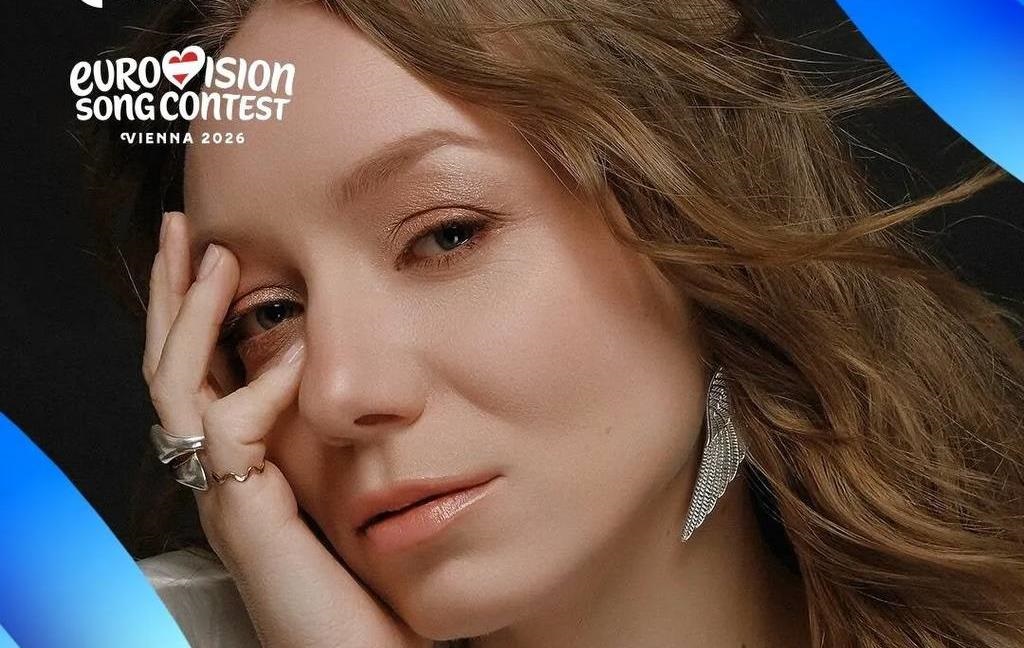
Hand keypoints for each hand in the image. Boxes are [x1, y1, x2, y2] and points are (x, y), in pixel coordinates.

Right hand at [143, 211, 430, 647]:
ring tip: (218, 258)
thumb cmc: (370, 573)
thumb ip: (340, 427)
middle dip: (176, 294)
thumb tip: (352, 361)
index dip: (198, 308)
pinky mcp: (245, 519)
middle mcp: (220, 475)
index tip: (215, 247)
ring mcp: (225, 497)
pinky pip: (230, 436)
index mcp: (242, 460)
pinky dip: (259, 386)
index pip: (201, 367)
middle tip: (183, 230)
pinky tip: (295, 352)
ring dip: (195, 318)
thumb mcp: (349, 478)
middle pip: (171, 367)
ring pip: (178, 389)